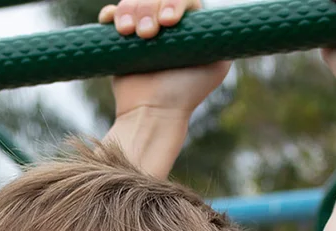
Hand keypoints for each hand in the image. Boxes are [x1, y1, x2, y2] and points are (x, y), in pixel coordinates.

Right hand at [99, 0, 230, 118]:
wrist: (152, 114)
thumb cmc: (185, 94)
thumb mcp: (216, 66)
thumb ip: (222, 39)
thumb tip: (225, 20)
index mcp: (188, 26)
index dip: (173, 2)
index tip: (169, 22)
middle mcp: (165, 26)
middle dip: (148, 8)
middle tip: (148, 35)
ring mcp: (141, 31)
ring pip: (131, 2)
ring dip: (128, 11)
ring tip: (128, 33)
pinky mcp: (120, 41)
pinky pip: (112, 15)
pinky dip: (110, 14)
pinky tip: (111, 22)